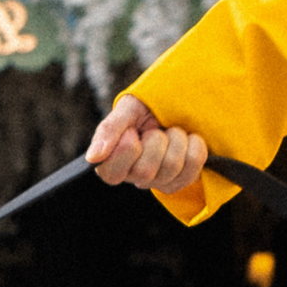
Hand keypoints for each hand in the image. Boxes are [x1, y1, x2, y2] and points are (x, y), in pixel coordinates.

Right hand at [86, 93, 207, 191]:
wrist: (175, 104)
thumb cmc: (146, 108)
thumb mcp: (126, 110)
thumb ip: (108, 131)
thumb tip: (92, 158)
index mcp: (113, 163)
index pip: (111, 173)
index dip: (125, 150)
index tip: (132, 132)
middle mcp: (135, 177)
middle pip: (145, 171)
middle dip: (155, 140)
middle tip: (155, 130)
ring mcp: (159, 182)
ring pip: (172, 166)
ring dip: (176, 138)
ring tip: (171, 131)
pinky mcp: (182, 181)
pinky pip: (194, 165)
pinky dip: (194, 143)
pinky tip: (187, 139)